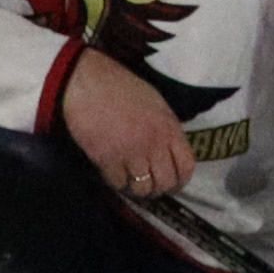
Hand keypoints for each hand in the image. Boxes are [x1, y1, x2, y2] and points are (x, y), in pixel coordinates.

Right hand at [61, 53, 195, 203]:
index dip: (181, 181)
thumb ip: (166, 129)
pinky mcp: (107, 159)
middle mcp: (154, 143)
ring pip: (143, 188)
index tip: (173, 185)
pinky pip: (118, 183)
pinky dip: (117, 182)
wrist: (87, 83)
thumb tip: (170, 152)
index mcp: (169, 127)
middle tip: (149, 187)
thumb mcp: (156, 104)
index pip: (187, 166)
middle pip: (165, 182)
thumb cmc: (121, 89)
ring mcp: (131, 152)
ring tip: (131, 181)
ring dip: (137, 188)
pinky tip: (114, 172)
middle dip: (158, 189)